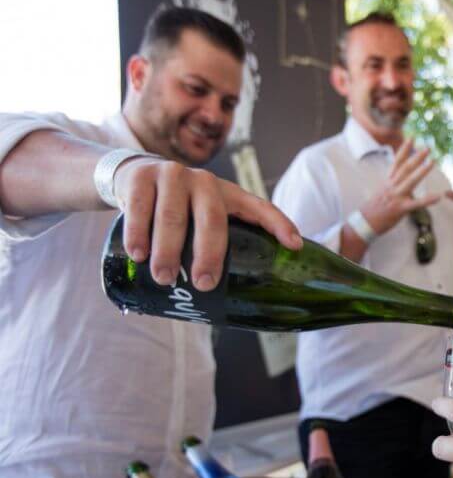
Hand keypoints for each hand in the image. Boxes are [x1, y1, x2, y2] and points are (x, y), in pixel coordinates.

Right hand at [115, 158, 300, 290]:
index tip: (295, 246)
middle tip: (203, 284)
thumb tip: (233, 301)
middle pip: (213, 219)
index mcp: (229, 195)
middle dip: (209, 255)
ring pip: (173, 217)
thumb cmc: (178, 209)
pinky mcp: (142, 177)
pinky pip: (141, 208)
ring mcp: (173, 176)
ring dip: (168, 250)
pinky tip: (139, 255)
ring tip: (165, 278)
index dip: (280, 224)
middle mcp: (205, 183)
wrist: (132, 176)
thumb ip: (217, 244)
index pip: (261, 208)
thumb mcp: (202, 218)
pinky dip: (139, 234)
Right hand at [359, 139, 440, 234]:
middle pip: (405, 168)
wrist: (364, 222)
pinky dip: (428, 200)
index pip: (397, 162)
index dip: (404, 149)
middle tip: (427, 148)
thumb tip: (397, 178)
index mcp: (388, 182)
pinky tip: (438, 196)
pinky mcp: (400, 209)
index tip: (411, 138)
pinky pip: (416, 203)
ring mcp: (396, 197)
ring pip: (410, 181)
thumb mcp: (381, 192)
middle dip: (417, 157)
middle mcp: (392, 186)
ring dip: (422, 171)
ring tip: (432, 162)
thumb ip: (391, 184)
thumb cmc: (373, 208)